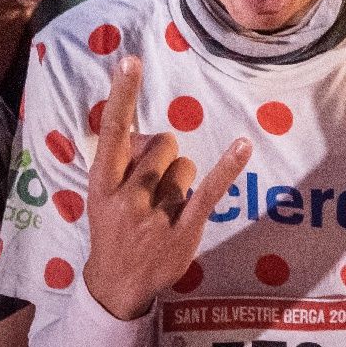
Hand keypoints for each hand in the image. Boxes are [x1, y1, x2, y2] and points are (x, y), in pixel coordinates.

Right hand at [83, 57, 251, 321]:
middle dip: (164, 156)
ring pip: (185, 166)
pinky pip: (209, 191)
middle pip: (163, 143)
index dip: (122, 95)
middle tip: (153, 186)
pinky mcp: (183, 231)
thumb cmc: (113, 228)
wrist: (117, 285)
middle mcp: (127, 196)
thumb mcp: (102, 194)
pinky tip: (243, 146)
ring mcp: (155, 215)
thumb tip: (148, 132)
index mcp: (102, 183)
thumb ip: (123, 160)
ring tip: (165, 209)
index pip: (113, 130)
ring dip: (181, 180)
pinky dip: (228, 168)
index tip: (131, 61)